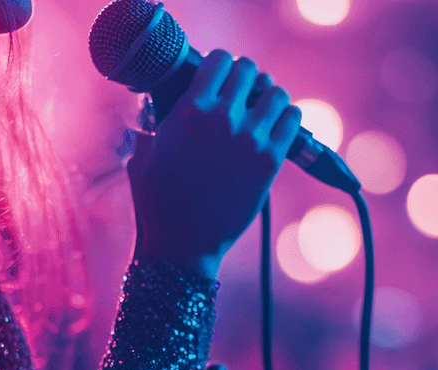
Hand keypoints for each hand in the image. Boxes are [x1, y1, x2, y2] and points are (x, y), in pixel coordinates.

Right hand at [127, 49, 302, 278]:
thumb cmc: (158, 201)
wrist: (184, 241)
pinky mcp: (270, 161)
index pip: (218, 61)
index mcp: (190, 109)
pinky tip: (280, 124)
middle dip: (246, 78)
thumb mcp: (144, 153)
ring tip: (264, 108)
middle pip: (248, 70)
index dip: (221, 65)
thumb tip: (156, 106)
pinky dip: (288, 117)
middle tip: (245, 92)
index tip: (222, 75)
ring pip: (275, 93)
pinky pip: (292, 121)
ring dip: (270, 96)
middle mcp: (223, 118)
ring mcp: (250, 139)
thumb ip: (155, 124)